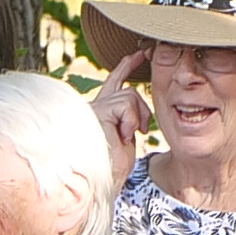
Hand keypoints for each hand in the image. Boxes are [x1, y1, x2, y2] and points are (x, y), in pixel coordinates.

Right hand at [90, 53, 149, 193]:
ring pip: (130, 96)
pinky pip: (125, 104)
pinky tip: (121, 135)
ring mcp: (93, 107)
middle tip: (138, 131)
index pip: (114, 82)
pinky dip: (130, 120)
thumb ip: (128, 119)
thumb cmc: (112, 167)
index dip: (125, 67)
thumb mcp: (126, 138)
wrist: (102, 180)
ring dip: (136, 119)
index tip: (138, 54)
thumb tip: (139, 108)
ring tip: (125, 137)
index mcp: (100, 112)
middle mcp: (93, 106)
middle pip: (129, 91)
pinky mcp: (96, 110)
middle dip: (142, 110)